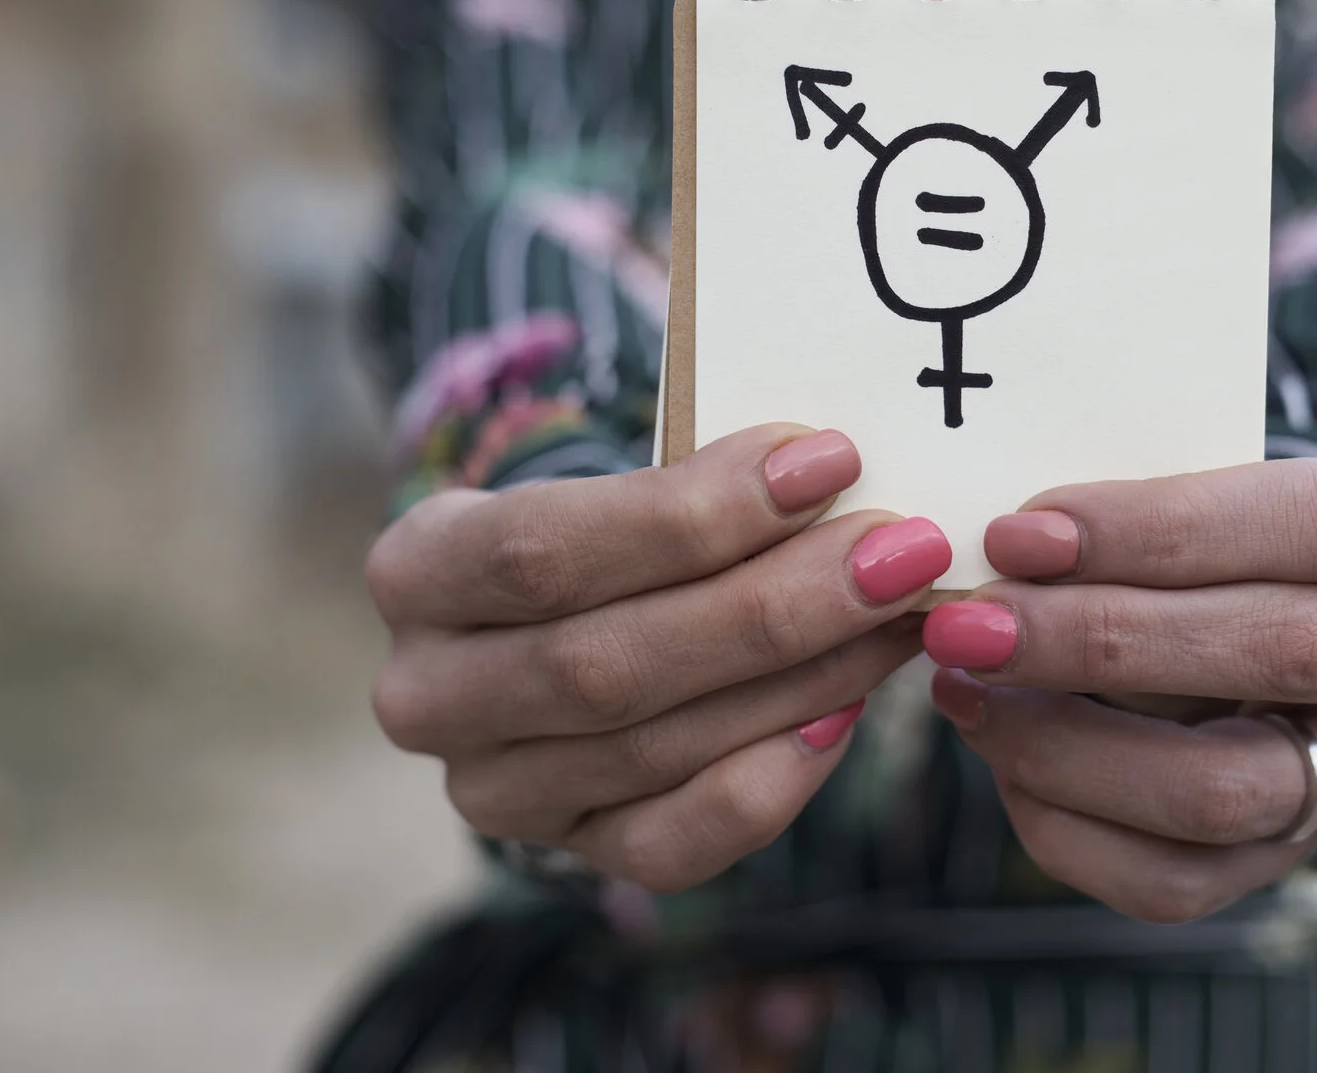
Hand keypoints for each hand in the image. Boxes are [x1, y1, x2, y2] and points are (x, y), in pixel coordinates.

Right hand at [366, 424, 946, 892]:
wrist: (575, 617)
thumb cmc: (614, 528)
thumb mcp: (621, 481)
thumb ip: (701, 485)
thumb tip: (837, 475)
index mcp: (418, 569)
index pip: (543, 548)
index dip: (692, 514)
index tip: (826, 463)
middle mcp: (428, 694)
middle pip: (604, 662)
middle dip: (772, 605)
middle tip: (898, 553)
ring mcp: (493, 790)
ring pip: (652, 749)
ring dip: (800, 679)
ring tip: (898, 614)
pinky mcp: (568, 853)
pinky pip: (675, 842)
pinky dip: (773, 780)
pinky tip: (846, 710)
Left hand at [922, 455, 1316, 923]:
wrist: (1252, 612)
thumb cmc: (1198, 532)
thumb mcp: (1187, 484)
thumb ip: (1117, 517)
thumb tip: (1000, 556)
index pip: (1307, 522)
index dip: (1158, 530)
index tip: (1021, 536)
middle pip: (1278, 654)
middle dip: (1102, 641)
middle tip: (972, 625)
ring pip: (1225, 790)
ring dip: (1068, 747)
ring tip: (966, 692)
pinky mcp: (1293, 855)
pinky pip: (1177, 881)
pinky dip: (1068, 827)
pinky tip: (1001, 763)